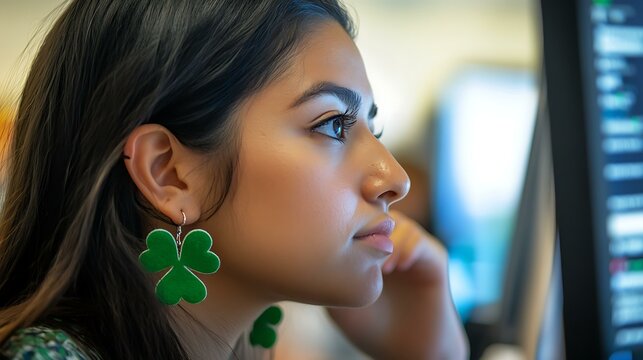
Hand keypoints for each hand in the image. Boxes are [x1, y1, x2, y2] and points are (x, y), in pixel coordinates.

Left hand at [327, 210, 468, 359]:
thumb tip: (313, 246)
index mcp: (364, 245)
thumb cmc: (369, 326)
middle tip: (355, 246)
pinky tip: (395, 268)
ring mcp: (411, 246)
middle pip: (374, 211)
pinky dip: (406, 249)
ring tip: (378, 267)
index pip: (352, 217)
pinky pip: (419, 240)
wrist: (405, 349)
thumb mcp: (338, 299)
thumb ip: (328, 272)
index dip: (343, 221)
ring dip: (386, 239)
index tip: (333, 241)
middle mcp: (389, 240)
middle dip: (364, 224)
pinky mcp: (433, 257)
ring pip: (397, 222)